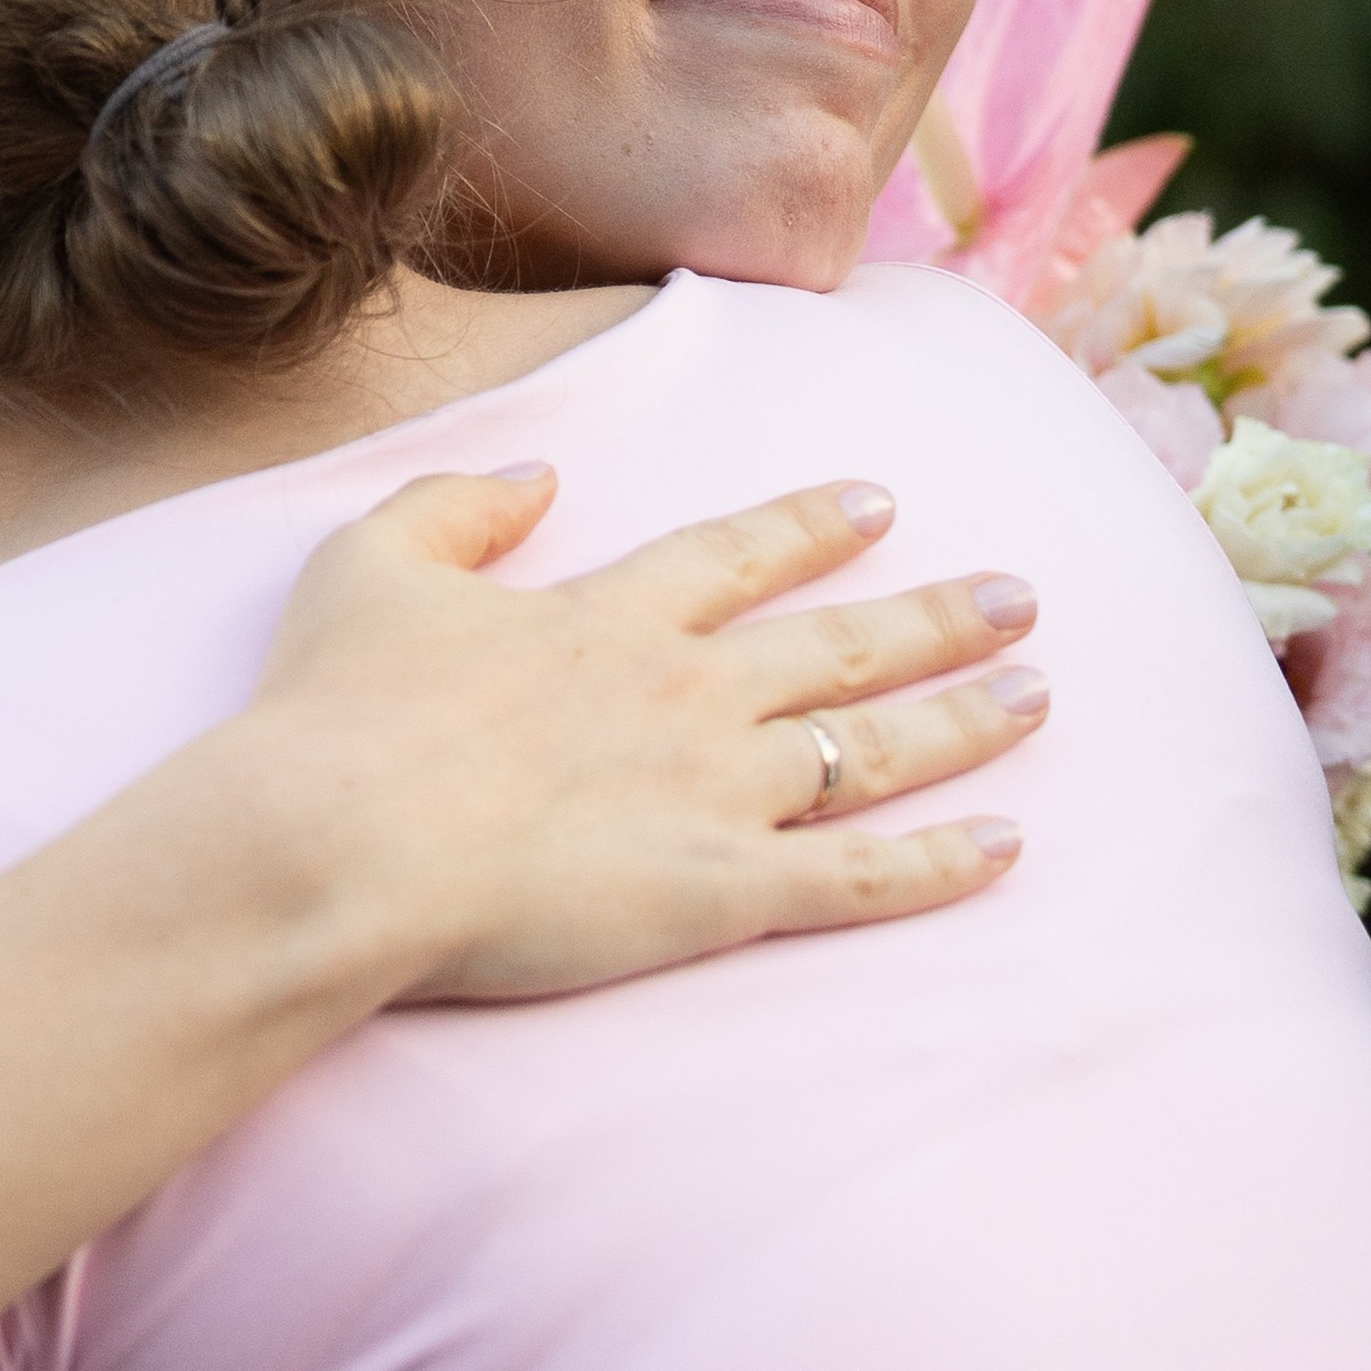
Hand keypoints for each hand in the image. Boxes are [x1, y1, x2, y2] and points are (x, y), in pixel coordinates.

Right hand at [248, 469, 1043, 999]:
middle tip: (1018, 596)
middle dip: (936, 615)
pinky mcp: (719, 893)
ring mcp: (715, 793)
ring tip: (1039, 694)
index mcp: (607, 615)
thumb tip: (538, 477)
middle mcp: (686, 692)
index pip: (736, 555)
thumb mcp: (367, 566)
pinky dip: (939, 867)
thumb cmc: (332, 712)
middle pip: (841, 644)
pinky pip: (858, 879)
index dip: (811, 526)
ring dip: (964, 719)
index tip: (879, 504)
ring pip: (873, 748)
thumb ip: (456, 508)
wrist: (338, 842)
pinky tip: (1006, 848)